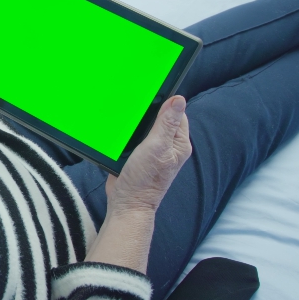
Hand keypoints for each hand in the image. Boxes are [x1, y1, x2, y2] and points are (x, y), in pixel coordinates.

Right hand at [106, 95, 191, 213]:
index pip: (176, 114)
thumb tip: (179, 99)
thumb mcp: (157, 147)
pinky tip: (119, 131)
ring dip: (135, 123)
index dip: (165, 104)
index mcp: (178, 143)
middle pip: (160, 119)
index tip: (150, 97)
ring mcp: (152, 151)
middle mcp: (167, 146)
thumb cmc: (145, 179)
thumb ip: (167, 123)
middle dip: (148, 113)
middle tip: (134, 107)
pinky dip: (126, 133)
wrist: (127, 202)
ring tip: (126, 119)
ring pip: (145, 128)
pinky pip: (133, 138)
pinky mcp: (137, 155)